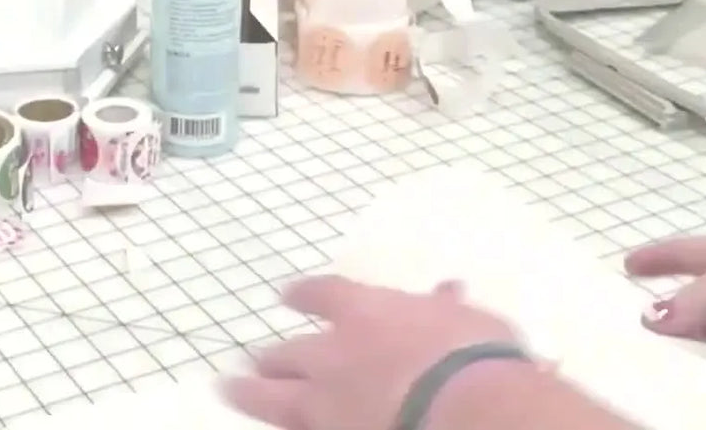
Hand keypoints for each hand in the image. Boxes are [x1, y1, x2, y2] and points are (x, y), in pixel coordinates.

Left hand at [222, 275, 523, 429]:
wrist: (467, 413)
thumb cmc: (477, 359)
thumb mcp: (470, 323)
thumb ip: (449, 310)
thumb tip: (450, 290)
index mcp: (365, 314)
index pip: (321, 295)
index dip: (303, 295)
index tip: (287, 295)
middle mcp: (332, 357)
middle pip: (284, 352)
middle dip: (270, 356)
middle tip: (256, 358)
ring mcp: (324, 406)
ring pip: (268, 399)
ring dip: (248, 393)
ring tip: (228, 389)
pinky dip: (288, 429)